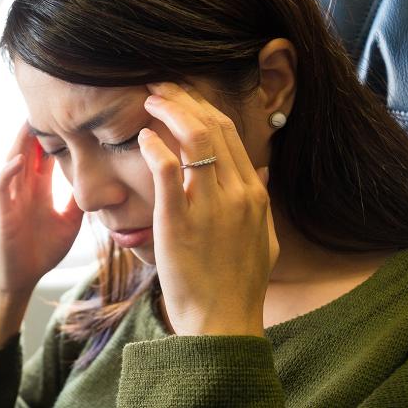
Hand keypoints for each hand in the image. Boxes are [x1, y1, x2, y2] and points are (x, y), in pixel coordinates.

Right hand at [0, 123, 83, 294]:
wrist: (26, 277)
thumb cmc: (44, 250)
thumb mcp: (70, 221)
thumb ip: (78, 201)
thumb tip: (100, 183)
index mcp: (39, 190)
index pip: (45, 156)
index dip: (53, 137)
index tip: (67, 117)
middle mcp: (24, 189)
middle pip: (28, 152)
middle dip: (35, 131)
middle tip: (47, 106)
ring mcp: (12, 198)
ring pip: (12, 162)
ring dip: (19, 143)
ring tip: (29, 123)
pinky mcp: (3, 212)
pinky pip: (1, 186)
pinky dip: (8, 172)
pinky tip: (19, 160)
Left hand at [137, 82, 278, 336]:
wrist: (223, 321)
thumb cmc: (239, 284)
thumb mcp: (264, 237)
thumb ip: (261, 198)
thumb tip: (262, 166)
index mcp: (254, 194)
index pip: (231, 133)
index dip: (203, 107)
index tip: (183, 95)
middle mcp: (237, 193)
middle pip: (213, 126)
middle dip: (184, 99)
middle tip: (159, 87)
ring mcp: (209, 206)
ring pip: (194, 139)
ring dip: (168, 112)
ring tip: (148, 101)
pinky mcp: (178, 221)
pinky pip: (168, 170)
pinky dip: (154, 146)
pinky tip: (142, 137)